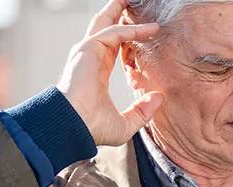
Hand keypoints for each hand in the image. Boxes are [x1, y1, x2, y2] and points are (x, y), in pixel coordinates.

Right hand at [56, 0, 163, 145]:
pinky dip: (134, 29)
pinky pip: (116, 32)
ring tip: (134, 0)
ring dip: (122, 10)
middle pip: (106, 26)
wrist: (73, 126)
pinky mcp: (89, 48)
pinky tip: (151, 29)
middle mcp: (90, 57)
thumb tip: (159, 98)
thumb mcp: (124, 124)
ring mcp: (88, 51)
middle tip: (131, 3)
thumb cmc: (91, 128)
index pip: (113, 46)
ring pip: (108, 22)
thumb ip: (142, 112)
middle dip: (119, 12)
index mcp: (95, 72)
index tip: (147, 32)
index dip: (129, 37)